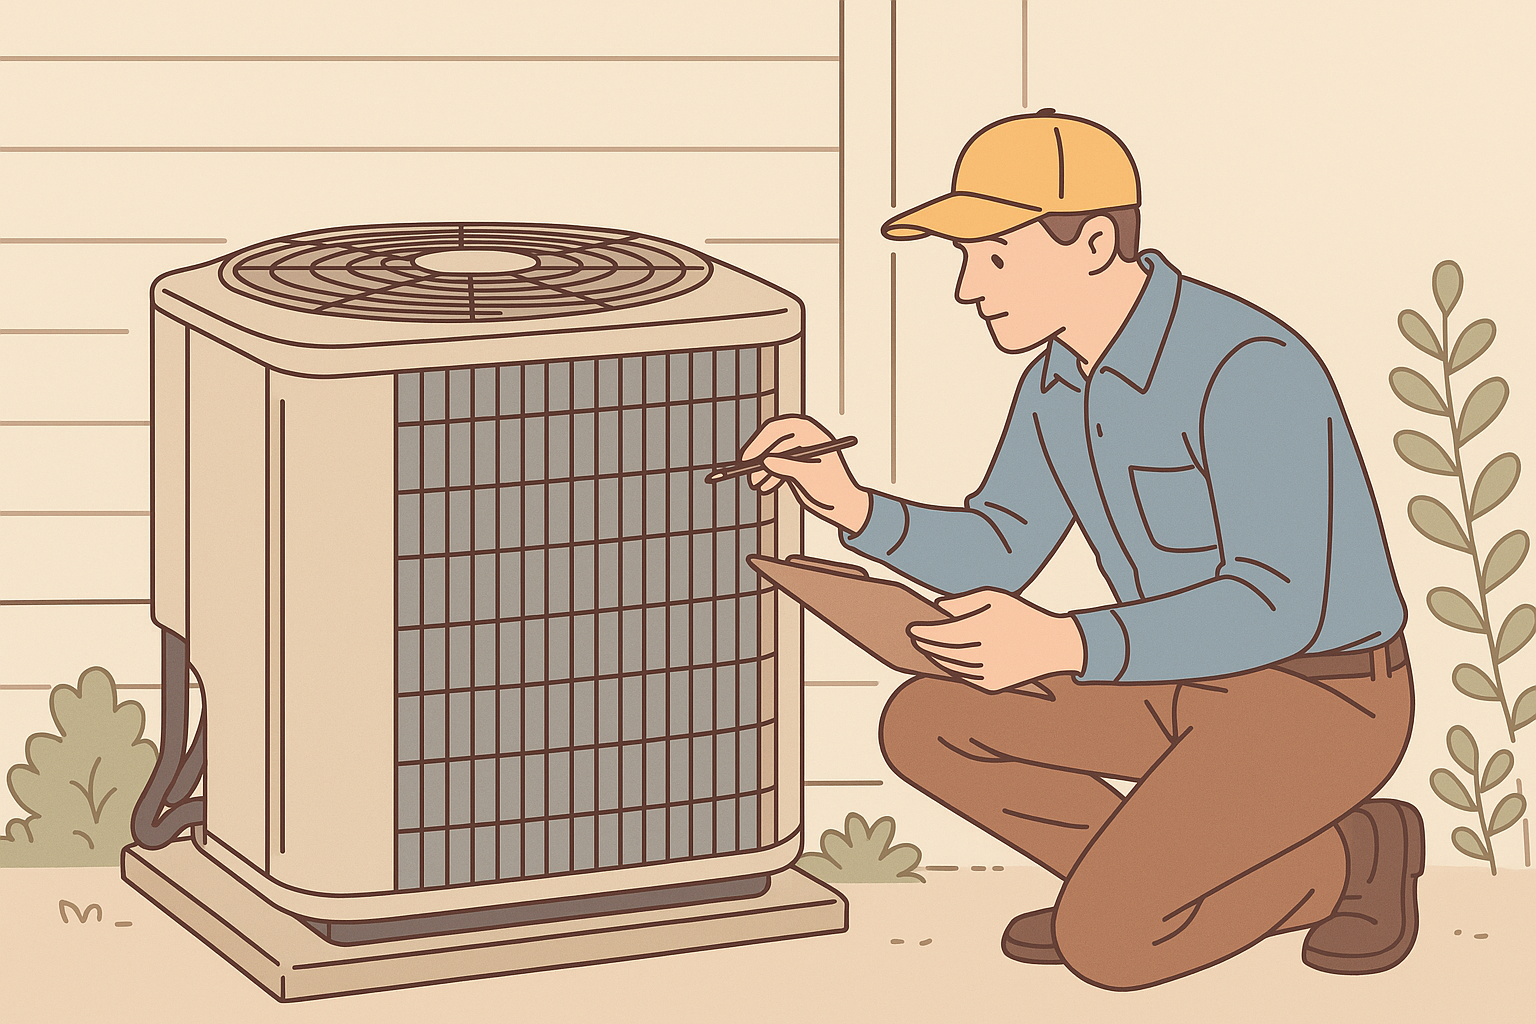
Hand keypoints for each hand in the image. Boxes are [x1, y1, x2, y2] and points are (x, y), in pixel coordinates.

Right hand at [740, 415, 871, 533]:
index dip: (761, 441)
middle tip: (746, 469)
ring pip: (772, 455)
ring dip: (762, 469)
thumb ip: (787, 466)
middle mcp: (803, 439)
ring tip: (756, 485)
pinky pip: (776, 466)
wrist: (844, 506)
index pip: (779, 429)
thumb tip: (765, 461)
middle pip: (772, 440)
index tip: (750, 456)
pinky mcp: (795, 466)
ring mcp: (798, 452)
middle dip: (759, 456)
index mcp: (811, 433)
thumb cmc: (833, 488)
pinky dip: (769, 476)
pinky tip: (765, 488)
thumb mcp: (809, 476)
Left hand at [907, 588, 1086, 691]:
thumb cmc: (1022, 615)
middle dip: (927, 645)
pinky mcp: (993, 686)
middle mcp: (984, 653)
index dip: (924, 632)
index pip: (942, 634)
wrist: (1053, 645)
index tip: (912, 628)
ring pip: (952, 667)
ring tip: (927, 649)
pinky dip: (952, 670)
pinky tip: (944, 661)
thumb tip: (938, 608)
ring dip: (936, 659)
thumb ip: (963, 602)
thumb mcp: (994, 598)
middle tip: (915, 639)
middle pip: (944, 651)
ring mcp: (988, 672)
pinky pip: (965, 678)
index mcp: (983, 629)